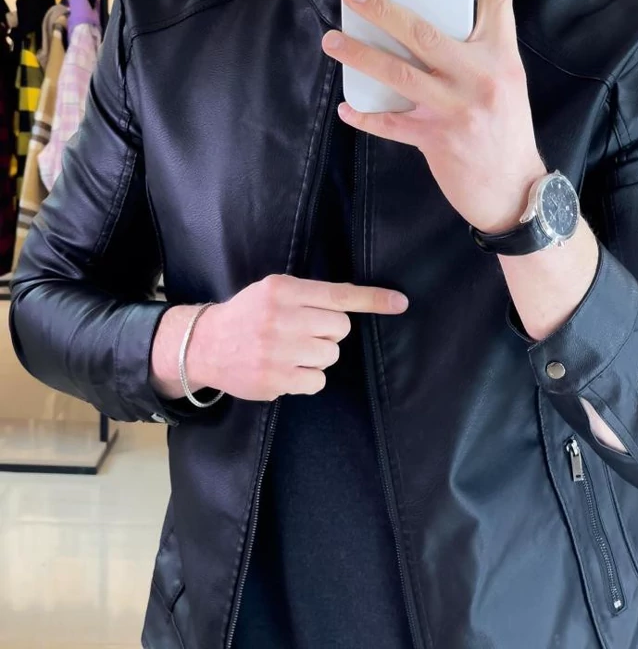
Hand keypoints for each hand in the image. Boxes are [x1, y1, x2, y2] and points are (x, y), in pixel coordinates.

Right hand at [151, 275, 408, 401]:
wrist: (204, 345)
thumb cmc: (247, 315)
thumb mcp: (273, 291)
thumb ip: (310, 295)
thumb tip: (355, 304)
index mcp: (282, 290)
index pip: (338, 295)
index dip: (372, 299)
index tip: (400, 303)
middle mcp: (280, 318)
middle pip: (340, 329)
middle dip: (328, 333)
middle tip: (304, 333)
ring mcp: (276, 351)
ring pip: (330, 356)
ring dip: (317, 356)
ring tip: (290, 351)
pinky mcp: (274, 380)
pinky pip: (317, 381)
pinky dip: (307, 378)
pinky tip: (285, 369)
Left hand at [322, 0, 546, 234]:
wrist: (515, 190)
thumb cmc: (507, 132)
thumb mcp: (504, 84)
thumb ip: (477, 55)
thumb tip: (432, 31)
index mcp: (501, 59)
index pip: (497, 0)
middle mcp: (479, 79)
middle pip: (424, 33)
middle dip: (384, 10)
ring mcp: (455, 110)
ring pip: (398, 74)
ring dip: (360, 55)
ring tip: (333, 41)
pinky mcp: (435, 140)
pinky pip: (390, 124)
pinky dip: (365, 116)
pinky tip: (348, 107)